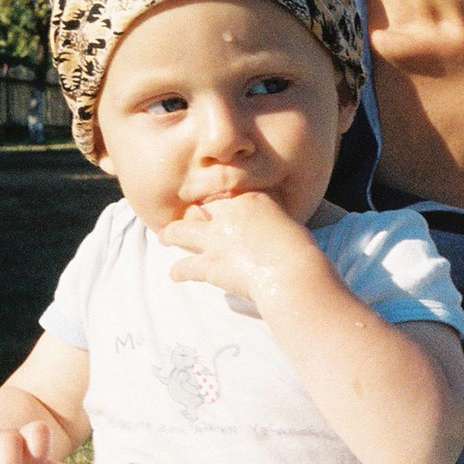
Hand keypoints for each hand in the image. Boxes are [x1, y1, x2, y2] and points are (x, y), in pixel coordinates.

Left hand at [161, 193, 322, 302]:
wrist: (291, 272)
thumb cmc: (298, 248)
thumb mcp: (286, 219)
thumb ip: (270, 214)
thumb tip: (268, 220)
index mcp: (248, 198)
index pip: (221, 188)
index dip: (212, 194)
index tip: (209, 199)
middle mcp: (227, 214)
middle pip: (197, 206)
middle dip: (189, 210)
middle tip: (185, 213)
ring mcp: (215, 239)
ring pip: (180, 231)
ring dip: (171, 235)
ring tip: (165, 237)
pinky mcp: (210, 265)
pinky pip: (185, 267)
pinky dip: (178, 272)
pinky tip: (174, 275)